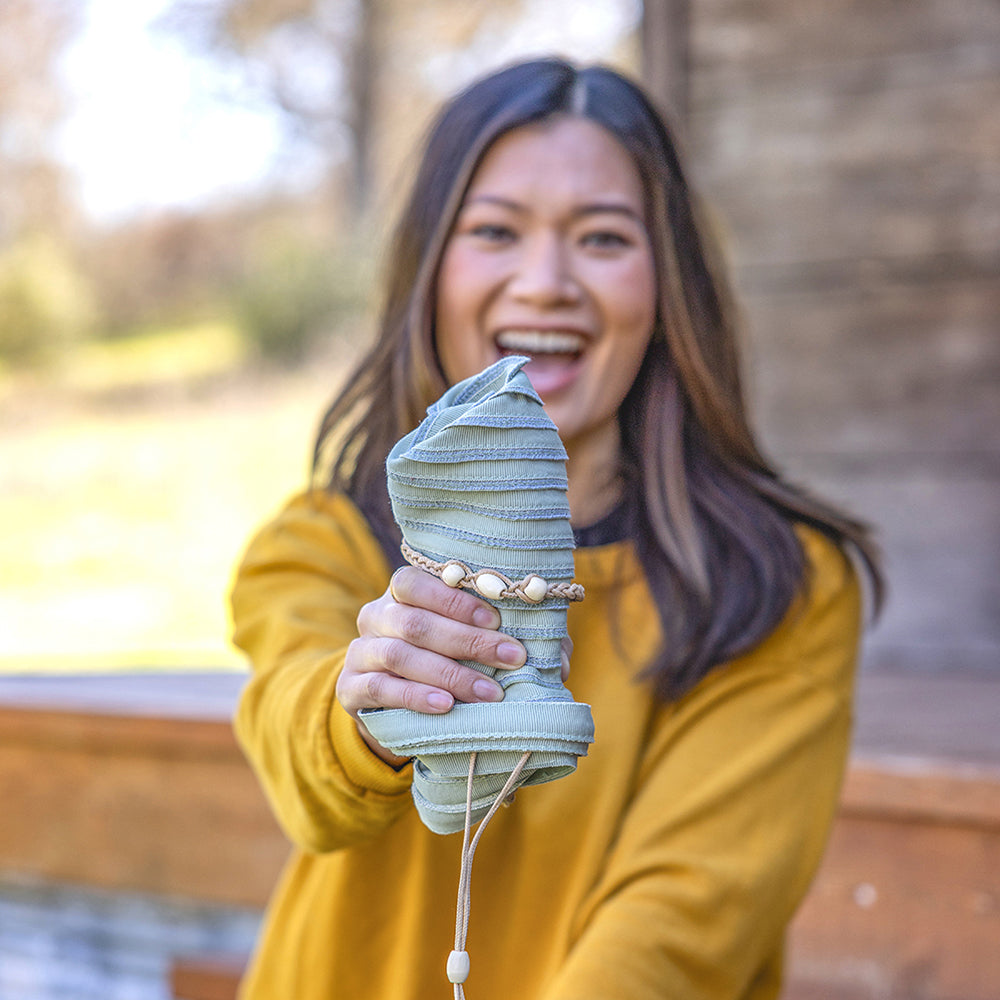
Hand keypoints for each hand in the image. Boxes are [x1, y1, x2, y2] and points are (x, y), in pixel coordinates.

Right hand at [338, 567, 528, 763]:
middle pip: (415, 620)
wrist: (393, 709)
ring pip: (399, 654)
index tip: (498, 620)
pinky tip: (445, 706)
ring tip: (488, 693)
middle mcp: (376, 615)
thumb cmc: (446, 665)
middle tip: (511, 658)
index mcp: (404, 593)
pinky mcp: (350, 688)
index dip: (455, 599)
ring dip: (448, 673)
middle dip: (468, 641)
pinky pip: (380, 688)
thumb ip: (512, 645)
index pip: (416, 581)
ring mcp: (360, 650)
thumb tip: (560, 661)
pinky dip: (415, 696)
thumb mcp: (477, 650)